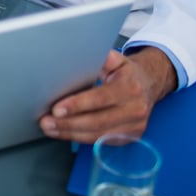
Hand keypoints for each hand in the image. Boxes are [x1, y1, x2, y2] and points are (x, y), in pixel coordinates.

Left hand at [38, 48, 176, 143]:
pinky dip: (80, 138)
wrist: (150, 85)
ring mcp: (134, 127)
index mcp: (130, 87)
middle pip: (97, 121)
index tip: (56, 108)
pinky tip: (64, 133)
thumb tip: (78, 53)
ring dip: (70, 133)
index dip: (77, 105)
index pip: (100, 98)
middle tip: (46, 121)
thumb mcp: (117, 59)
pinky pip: (101, 141)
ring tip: (50, 128)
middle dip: (68, 123)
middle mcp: (135, 109)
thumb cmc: (127, 72)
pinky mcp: (130, 137)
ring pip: (98, 135)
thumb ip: (100, 57)